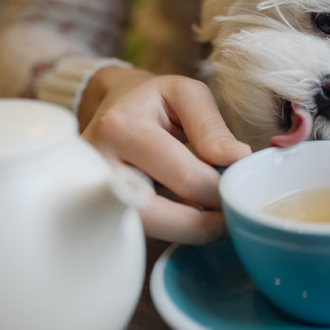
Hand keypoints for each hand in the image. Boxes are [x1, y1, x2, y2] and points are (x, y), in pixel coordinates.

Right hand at [79, 66, 250, 243]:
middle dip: (201, 225)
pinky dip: (169, 232)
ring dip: (186, 232)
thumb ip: (211, 126)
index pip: (183, 175)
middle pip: (155, 215)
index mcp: (122, 128)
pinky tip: (187, 219)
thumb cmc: (152, 102)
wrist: (109, 110)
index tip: (238, 190)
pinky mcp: (96, 212)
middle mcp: (98, 165)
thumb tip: (236, 158)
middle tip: (229, 218)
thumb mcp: (185, 94)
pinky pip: (137, 235)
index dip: (219, 191)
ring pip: (144, 232)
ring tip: (212, 218)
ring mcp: (91, 194)